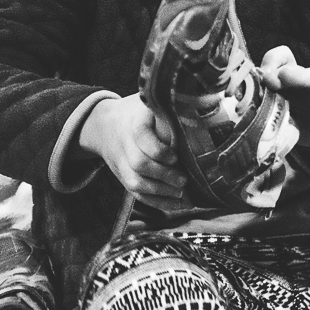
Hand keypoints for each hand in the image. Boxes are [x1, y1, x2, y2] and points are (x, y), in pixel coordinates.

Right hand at [77, 93, 187, 207]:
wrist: (104, 124)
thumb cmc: (138, 113)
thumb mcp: (151, 104)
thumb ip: (171, 110)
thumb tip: (205, 117)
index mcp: (134, 121)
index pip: (141, 136)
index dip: (159, 150)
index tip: (175, 157)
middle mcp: (124, 143)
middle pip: (139, 164)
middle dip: (164, 175)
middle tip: (184, 180)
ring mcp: (121, 162)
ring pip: (136, 183)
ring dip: (162, 192)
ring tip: (183, 194)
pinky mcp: (122, 177)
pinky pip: (137, 195)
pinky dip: (158, 202)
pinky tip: (177, 204)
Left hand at [259, 46, 309, 152]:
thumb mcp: (291, 121)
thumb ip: (272, 115)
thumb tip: (241, 118)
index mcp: (296, 84)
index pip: (283, 61)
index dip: (270, 63)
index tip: (258, 77)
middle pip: (297, 69)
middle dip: (281, 70)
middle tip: (269, 76)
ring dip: (302, 77)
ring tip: (288, 76)